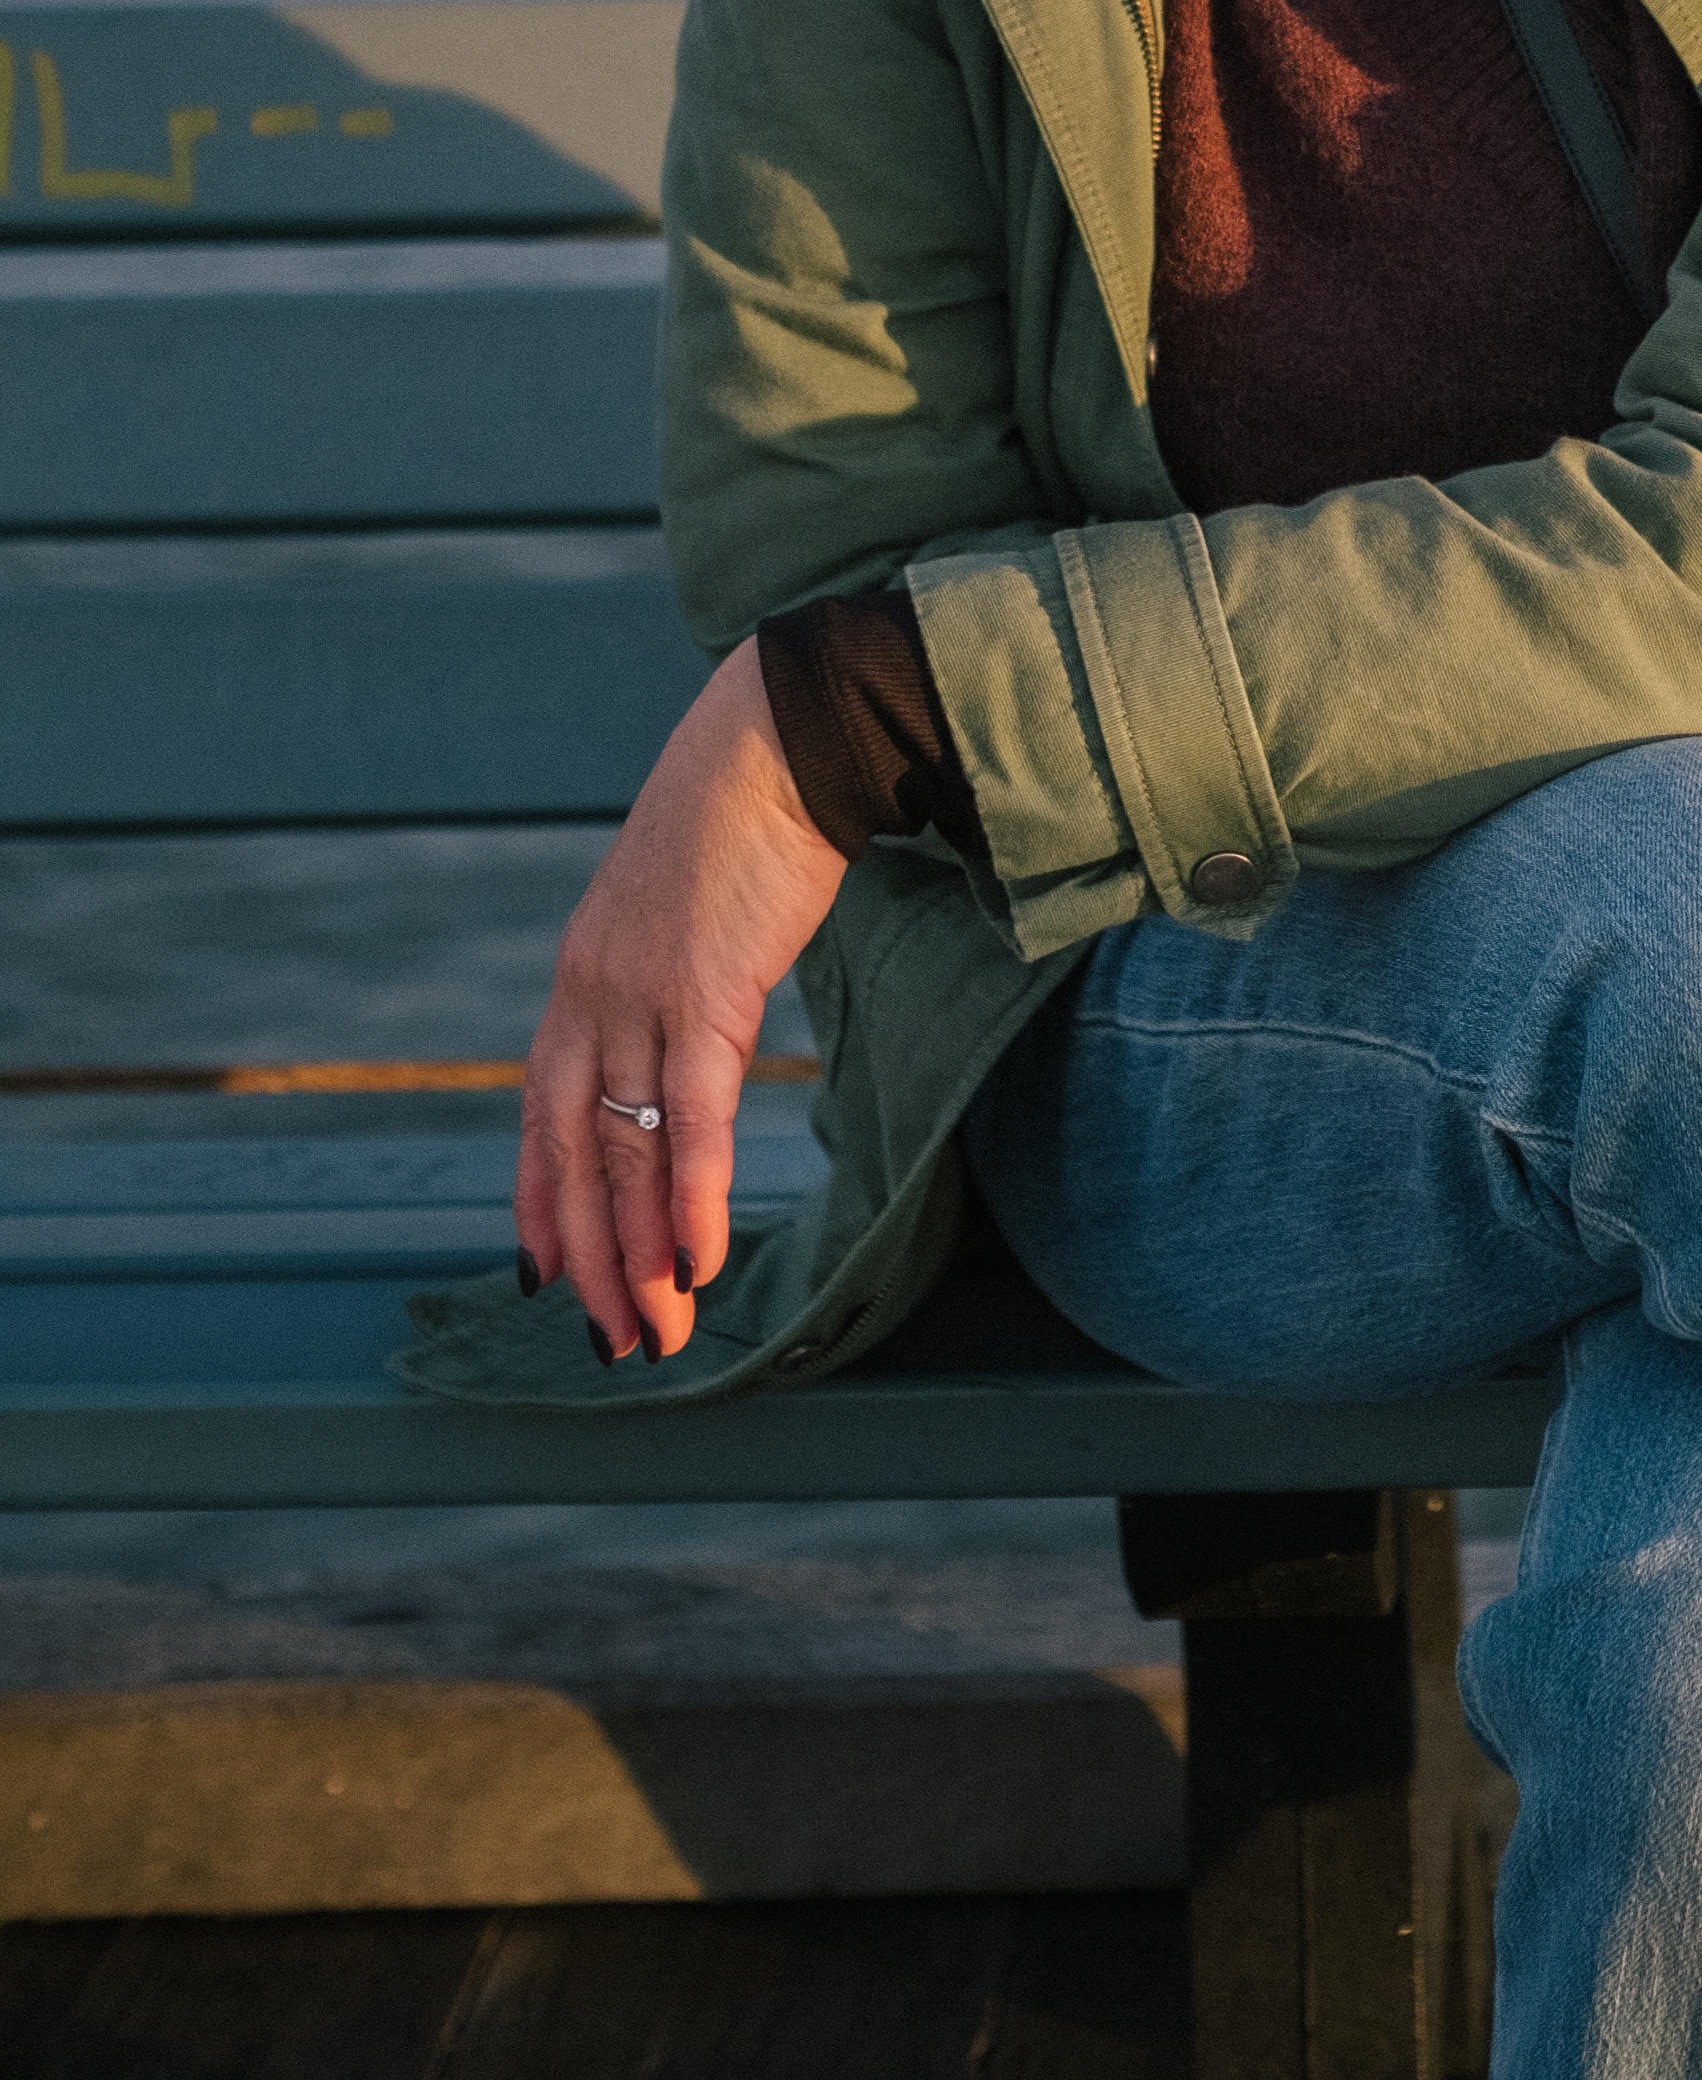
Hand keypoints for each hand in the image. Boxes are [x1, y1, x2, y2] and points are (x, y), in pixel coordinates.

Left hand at [516, 640, 846, 1363]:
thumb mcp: (682, 906)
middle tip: (616, 1338)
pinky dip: (690, 1196)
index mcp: (582, 976)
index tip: (547, 1275)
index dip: (542, 1199)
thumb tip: (693, 1026)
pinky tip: (698, 1259)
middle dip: (594, 1257)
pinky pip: (693, 1116)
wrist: (781, 740)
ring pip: (628, 1149)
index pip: (543, 1113)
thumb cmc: (747, 817)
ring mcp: (641, 994)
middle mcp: (592, 994)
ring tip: (660, 1328)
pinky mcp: (706, 991)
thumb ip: (669, 972)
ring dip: (642, 1251)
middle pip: (579, 1152)